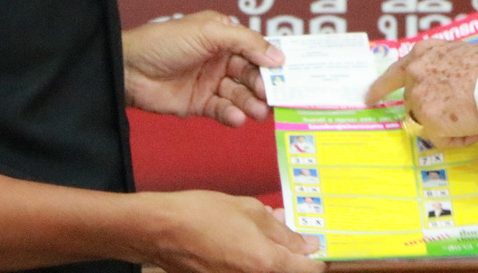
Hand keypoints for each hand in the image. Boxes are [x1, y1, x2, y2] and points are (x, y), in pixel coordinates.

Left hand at [123, 11, 282, 125]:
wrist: (128, 69)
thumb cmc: (165, 41)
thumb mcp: (210, 32)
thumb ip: (246, 42)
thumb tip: (278, 56)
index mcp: (224, 36)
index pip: (256, 48)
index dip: (272, 61)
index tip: (290, 73)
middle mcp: (220, 58)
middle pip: (251, 74)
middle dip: (263, 86)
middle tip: (273, 97)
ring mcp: (210, 82)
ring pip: (239, 94)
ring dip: (251, 103)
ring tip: (258, 112)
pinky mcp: (199, 104)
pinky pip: (222, 110)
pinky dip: (231, 115)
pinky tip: (236, 117)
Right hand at [140, 191, 323, 272]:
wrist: (161, 231)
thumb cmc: (202, 214)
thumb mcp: (250, 210)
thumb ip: (282, 230)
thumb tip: (305, 243)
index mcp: (266, 262)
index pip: (309, 269)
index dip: (316, 257)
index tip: (314, 246)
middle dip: (293, 258)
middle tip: (290, 239)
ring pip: (268, 272)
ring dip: (272, 259)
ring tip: (263, 237)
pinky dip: (253, 263)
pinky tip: (246, 245)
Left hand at [365, 40, 477, 146]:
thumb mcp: (466, 51)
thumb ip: (451, 61)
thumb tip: (467, 59)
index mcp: (423, 52)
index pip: (394, 72)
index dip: (380, 87)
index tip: (369, 98)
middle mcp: (415, 72)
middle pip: (413, 102)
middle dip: (432, 111)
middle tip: (458, 113)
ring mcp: (419, 97)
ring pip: (428, 122)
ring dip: (448, 125)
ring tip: (474, 115)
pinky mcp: (428, 120)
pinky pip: (442, 139)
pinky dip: (458, 139)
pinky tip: (473, 126)